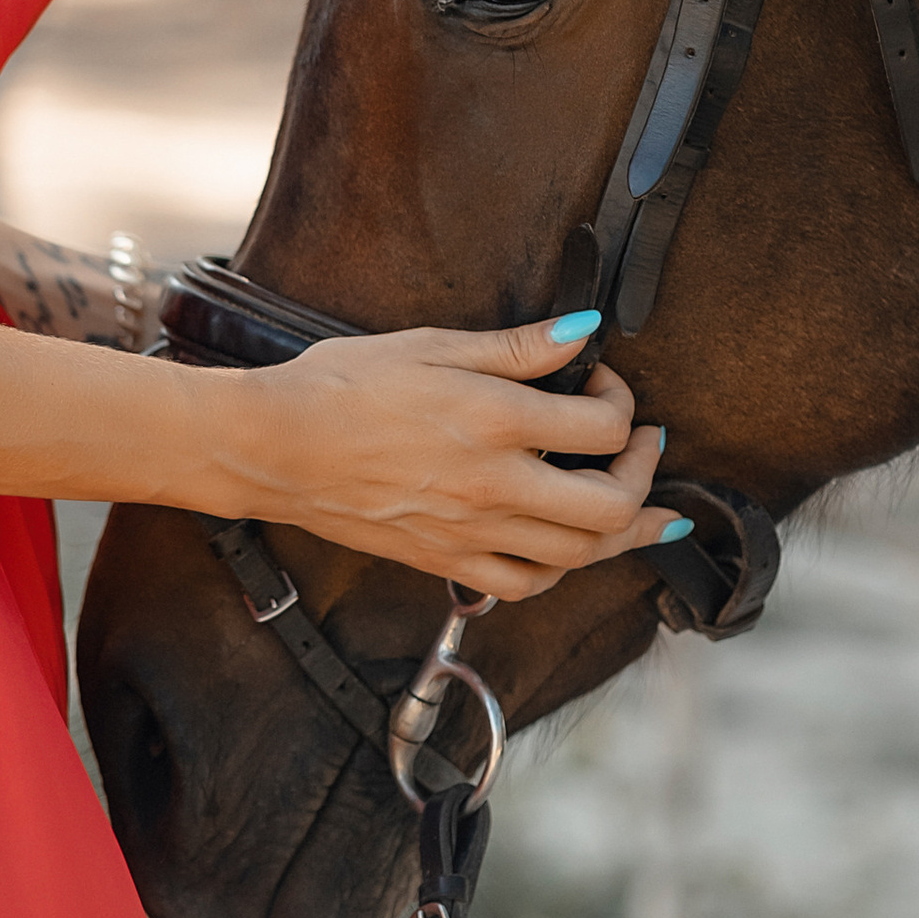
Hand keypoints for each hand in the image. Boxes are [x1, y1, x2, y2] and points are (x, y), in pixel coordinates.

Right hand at [217, 313, 680, 600]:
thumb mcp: (432, 346)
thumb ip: (516, 348)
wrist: (273, 447)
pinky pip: (524, 584)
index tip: (604, 382)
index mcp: (495, 421)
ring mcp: (471, 532)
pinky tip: (566, 549)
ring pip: (578, 556)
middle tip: (645, 448)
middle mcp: (494, 485)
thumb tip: (582, 333)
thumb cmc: (342, 387)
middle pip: (609, 507)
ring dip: (621, 533)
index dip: (622, 402)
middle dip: (643, 476)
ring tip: (643, 512)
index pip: (602, 427)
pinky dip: (559, 570)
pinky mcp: (444, 560)